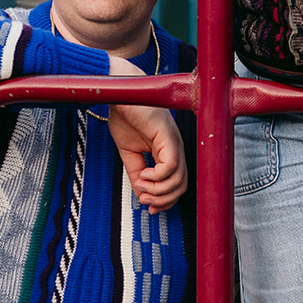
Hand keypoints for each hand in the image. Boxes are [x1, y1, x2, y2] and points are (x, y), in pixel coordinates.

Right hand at [105, 61, 186, 213]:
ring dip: (157, 191)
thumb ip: (136, 172)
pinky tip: (144, 174)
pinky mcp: (167, 136)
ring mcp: (173, 142)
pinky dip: (157, 177)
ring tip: (141, 185)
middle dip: (163, 200)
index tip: (149, 209)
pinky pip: (170, 166)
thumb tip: (141, 194)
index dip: (166, 201)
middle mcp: (175, 148)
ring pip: (178, 180)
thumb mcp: (129, 152)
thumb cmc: (126, 116)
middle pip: (182, 186)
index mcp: (168, 151)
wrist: (120, 93)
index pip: (177, 184)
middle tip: (143, 200)